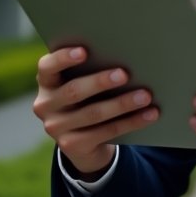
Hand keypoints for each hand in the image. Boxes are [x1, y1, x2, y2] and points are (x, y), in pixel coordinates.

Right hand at [32, 45, 158, 177]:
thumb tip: (127, 55)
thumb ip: (92, 69)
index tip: (84, 51)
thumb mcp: (83, 82)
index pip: (47, 67)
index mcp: (47, 82)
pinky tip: (150, 114)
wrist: (83, 141)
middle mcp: (45, 105)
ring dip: (122, 103)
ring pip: (93, 113)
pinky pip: (106, 132)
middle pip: (73, 91)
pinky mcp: (71, 146)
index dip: (63, 58)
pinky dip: (132, 122)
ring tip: (145, 95)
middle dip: (100, 81)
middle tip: (124, 74)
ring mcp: (56, 128)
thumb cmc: (88, 97)